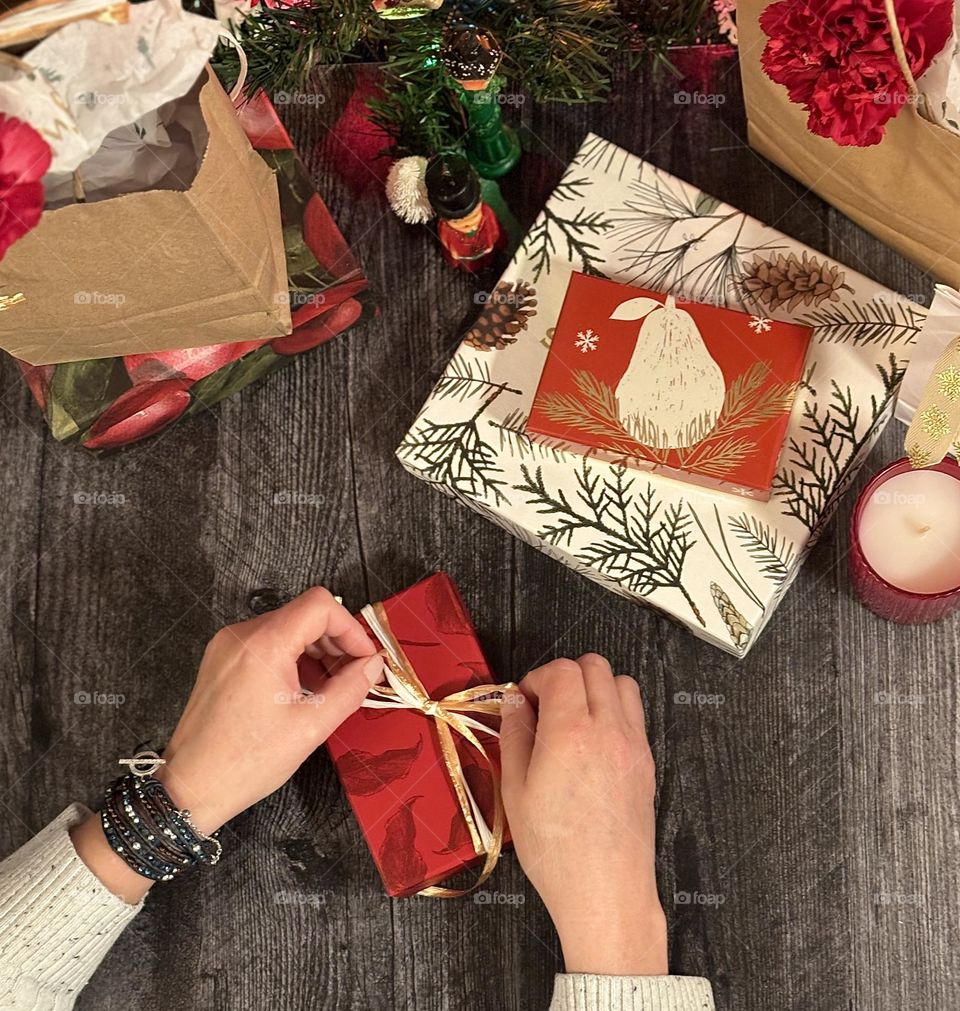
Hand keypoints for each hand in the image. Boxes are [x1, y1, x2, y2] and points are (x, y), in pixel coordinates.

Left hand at [154, 587, 380, 833]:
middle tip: (354, 675)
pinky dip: (292, 657)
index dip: (350, 628)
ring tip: (330, 686)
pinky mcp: (222, 659)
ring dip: (315, 650)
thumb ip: (349, 689)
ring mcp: (228, 645)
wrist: (191, 787)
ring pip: (287, 627)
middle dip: (336, 641)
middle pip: (304, 614)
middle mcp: (242, 635)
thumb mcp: (311, 727)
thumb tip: (374, 666)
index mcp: (264, 645)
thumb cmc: (246, 762)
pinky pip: (267, 642)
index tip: (364, 658)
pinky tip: (303, 688)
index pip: (320, 606)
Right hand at [499, 654, 667, 975]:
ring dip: (596, 688)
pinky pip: (634, 715)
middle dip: (566, 676)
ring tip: (573, 720)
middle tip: (546, 706)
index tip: (524, 701)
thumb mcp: (515, 792)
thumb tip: (513, 701)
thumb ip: (514, 736)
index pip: (561, 670)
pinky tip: (593, 744)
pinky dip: (614, 712)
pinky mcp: (647, 763)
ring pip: (622, 683)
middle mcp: (609, 729)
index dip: (537, 678)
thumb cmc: (554, 850)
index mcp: (571, 731)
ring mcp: (634, 744)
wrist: (606, 891)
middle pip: (595, 666)